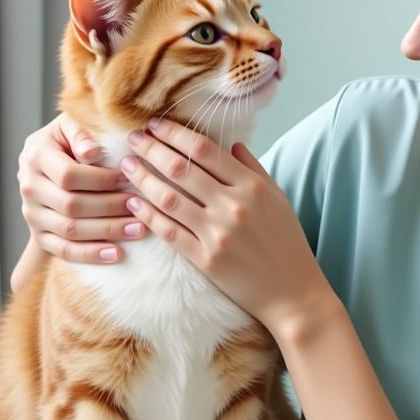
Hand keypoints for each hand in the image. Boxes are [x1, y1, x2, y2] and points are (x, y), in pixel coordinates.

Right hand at [17, 113, 146, 262]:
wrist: (45, 167)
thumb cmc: (67, 142)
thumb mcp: (70, 127)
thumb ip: (81, 133)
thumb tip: (92, 152)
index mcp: (36, 157)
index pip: (69, 175)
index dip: (101, 179)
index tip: (129, 179)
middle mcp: (29, 188)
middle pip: (71, 205)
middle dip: (110, 208)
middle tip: (140, 207)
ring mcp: (32, 215)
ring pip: (70, 230)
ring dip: (107, 231)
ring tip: (138, 229)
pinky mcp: (40, 236)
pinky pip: (65, 251)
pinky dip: (91, 255)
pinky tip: (116, 254)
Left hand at [118, 116, 334, 336]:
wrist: (292, 293)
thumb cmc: (287, 244)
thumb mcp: (278, 199)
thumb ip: (254, 169)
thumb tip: (231, 144)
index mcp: (252, 187)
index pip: (205, 150)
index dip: (176, 134)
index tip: (157, 125)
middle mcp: (234, 206)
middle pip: (182, 168)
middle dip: (152, 149)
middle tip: (133, 138)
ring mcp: (218, 234)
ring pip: (169, 198)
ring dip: (143, 178)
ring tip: (127, 166)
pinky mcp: (206, 259)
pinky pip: (169, 232)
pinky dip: (148, 215)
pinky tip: (134, 203)